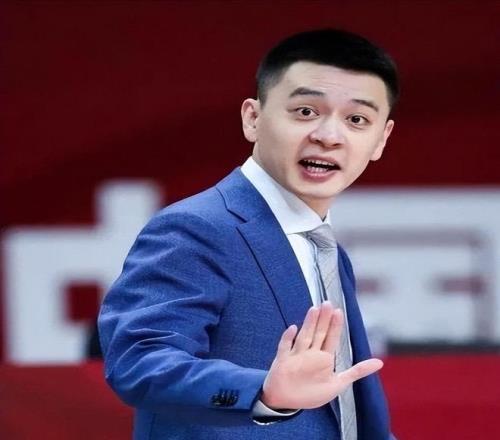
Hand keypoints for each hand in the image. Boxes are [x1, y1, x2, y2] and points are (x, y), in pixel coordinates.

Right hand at [261, 301, 382, 409]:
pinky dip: (287, 338)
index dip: (335, 326)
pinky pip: (284, 348)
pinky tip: (292, 328)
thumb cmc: (311, 393)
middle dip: (323, 320)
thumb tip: (380, 363)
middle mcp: (310, 353)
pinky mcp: (282, 361)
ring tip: (314, 309)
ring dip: (308, 324)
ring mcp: (296, 356)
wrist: (286, 401)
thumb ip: (357, 371)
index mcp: (323, 358)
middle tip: (328, 303)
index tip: (339, 311)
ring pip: (304, 337)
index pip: (331, 338)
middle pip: (318, 333)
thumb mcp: (338, 384)